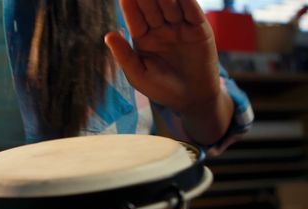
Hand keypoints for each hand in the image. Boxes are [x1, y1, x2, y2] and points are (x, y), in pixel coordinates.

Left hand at [104, 0, 232, 144]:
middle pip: (152, 7)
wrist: (192, 99)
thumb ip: (124, 55)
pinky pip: (192, 11)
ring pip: (171, 6)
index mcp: (143, 38)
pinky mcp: (199, 29)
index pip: (135, 18)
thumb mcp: (138, 75)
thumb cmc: (161, 89)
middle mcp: (160, 29)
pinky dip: (187, 1)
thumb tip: (108, 35)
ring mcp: (180, 27)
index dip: (130, 5)